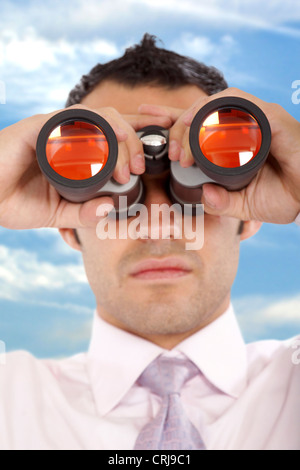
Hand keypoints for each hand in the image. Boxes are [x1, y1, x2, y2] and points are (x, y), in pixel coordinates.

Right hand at [0, 105, 171, 229]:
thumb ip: (83, 213)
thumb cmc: (14, 202)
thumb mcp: (57, 213)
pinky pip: (70, 120)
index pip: (112, 135)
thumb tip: (111, 211)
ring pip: (97, 117)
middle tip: (139, 167)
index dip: (138, 137)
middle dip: (135, 139)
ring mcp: (54, 129)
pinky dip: (92, 128)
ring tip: (128, 164)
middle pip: (112, 123)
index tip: (156, 152)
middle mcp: (67, 135)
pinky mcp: (38, 128)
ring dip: (120, 135)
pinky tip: (107, 142)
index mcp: (75, 151)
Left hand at [140, 89, 299, 223]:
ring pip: (220, 104)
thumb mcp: (246, 205)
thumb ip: (224, 202)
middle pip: (203, 107)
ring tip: (184, 146)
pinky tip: (209, 134)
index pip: (199, 120)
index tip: (146, 116)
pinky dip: (225, 118)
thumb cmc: (285, 197)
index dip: (172, 116)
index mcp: (235, 138)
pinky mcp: (274, 119)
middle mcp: (245, 122)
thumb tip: (204, 196)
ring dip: (196, 121)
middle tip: (168, 149)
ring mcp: (260, 117)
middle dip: (178, 123)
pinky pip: (246, 109)